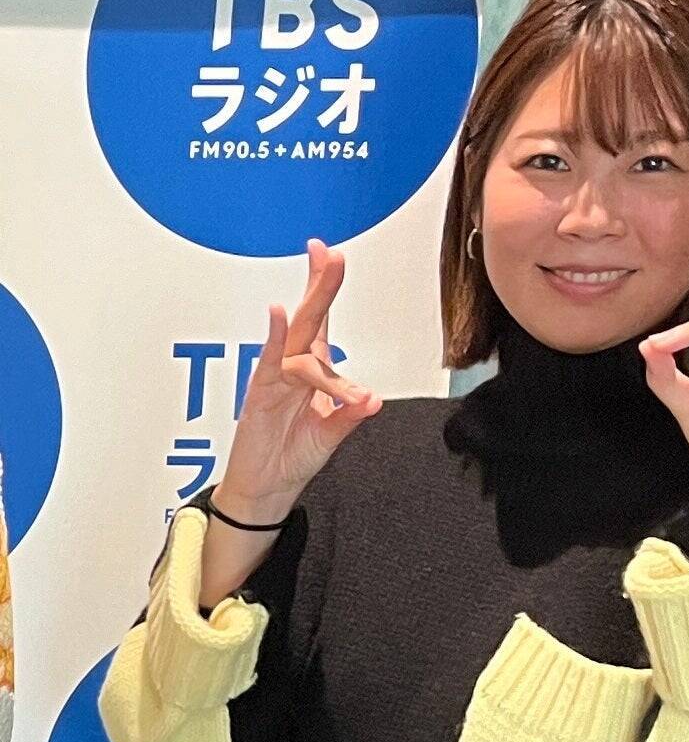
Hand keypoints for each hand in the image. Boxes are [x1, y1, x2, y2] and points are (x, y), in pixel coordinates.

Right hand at [215, 239, 381, 520]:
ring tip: (326, 272)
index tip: (330, 256)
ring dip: (313, 305)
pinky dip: (276, 339)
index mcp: (311, 372)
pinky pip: (270, 362)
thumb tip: (374, 400)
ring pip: (298, 337)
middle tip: (330, 253)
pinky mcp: (261, 393)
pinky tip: (280, 315)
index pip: (319, 323)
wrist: (266, 489)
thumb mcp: (330, 435)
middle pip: (309, 319)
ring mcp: (276, 378)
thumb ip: (349, 415)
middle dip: (321, 285)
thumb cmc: (293, 456)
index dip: (323, 289)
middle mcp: (293, 368)